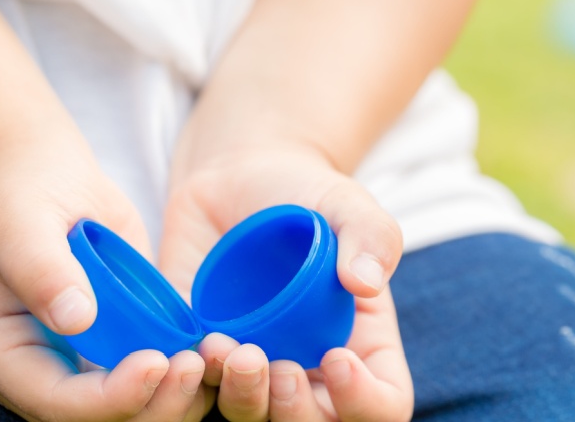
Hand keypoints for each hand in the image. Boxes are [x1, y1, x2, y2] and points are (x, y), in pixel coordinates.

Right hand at [0, 135, 211, 420]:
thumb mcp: (19, 222)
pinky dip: (184, 373)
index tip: (156, 362)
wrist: (40, 173)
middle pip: (97, 421)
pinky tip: (214, 347)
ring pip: (131, 410)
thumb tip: (76, 319)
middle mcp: (39, 368)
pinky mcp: (115, 344)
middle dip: (150, 405)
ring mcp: (79, 360)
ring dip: (175, 396)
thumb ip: (41, 269)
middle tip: (193, 364)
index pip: (53, 403)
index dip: (109, 396)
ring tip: (210, 356)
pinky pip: (151, 377)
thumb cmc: (18, 191)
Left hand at [159, 143, 413, 420]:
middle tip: (280, 369)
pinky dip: (192, 381)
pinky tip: (194, 344)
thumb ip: (371, 236)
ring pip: (253, 417)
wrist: (240, 177)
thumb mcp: (349, 205)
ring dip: (242, 398)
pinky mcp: (205, 353)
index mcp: (363, 346)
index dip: (363, 401)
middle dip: (296, 413)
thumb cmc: (308, 195)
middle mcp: (312, 368)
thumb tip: (364, 281)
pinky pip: (198, 389)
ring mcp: (258, 364)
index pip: (382, 404)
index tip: (339, 357)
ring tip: (226, 347)